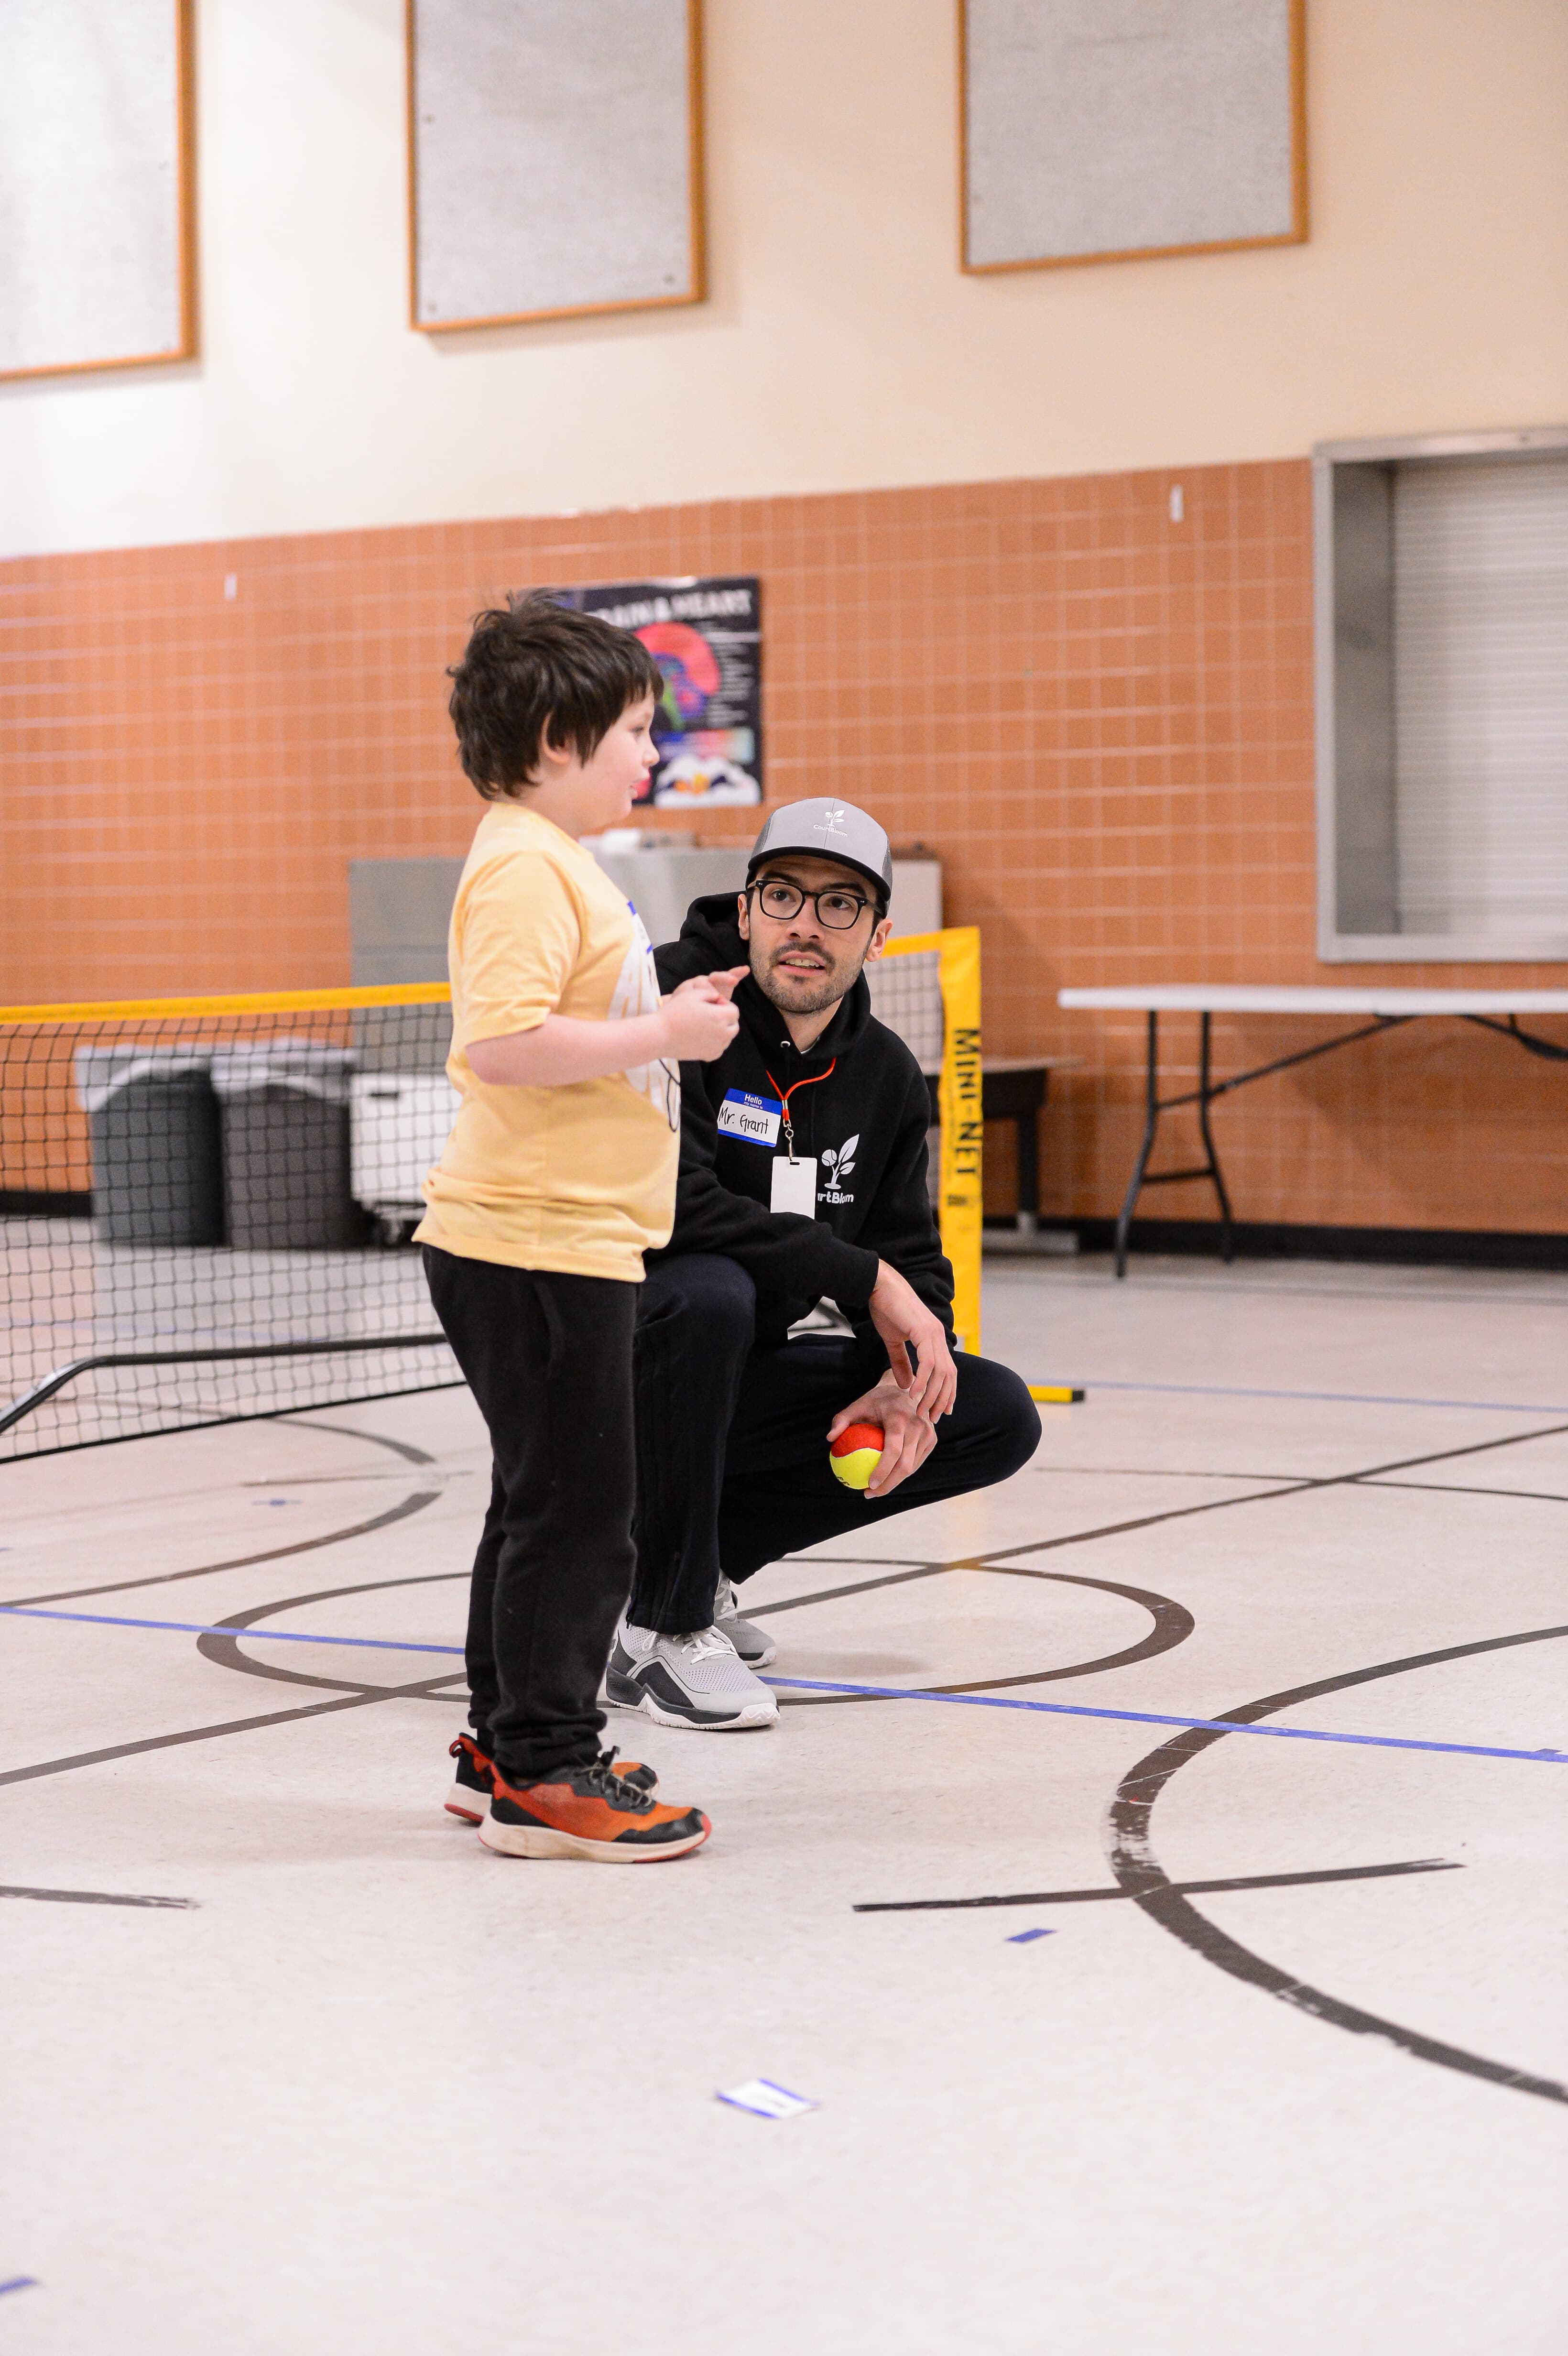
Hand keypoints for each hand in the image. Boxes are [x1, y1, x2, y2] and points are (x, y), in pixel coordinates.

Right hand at [657, 968, 745, 1061]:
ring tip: (704, 1025)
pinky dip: (715, 1043)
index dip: (724, 1004)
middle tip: (709, 1014)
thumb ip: (710, 993)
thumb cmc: (674, 1012)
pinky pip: (719, 1048)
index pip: (734, 1011)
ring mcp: (716, 1047)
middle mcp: (722, 1034)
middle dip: (726, 1018)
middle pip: (734, 1025)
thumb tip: (718, 997)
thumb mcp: (692, 994)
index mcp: (720, 1017)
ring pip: (728, 1037)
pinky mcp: (708, 1056)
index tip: (711, 1003)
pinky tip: (702, 1036)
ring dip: (722, 1030)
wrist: (659, 1035)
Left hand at [828, 1375, 937, 1498]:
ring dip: (894, 1483)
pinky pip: (915, 1463)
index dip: (882, 1471)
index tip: (868, 1485)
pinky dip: (901, 1474)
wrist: (904, 1389)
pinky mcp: (932, 1439)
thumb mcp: (856, 1406)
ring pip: (912, 1467)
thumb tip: (830, 1439)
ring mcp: (928, 1433)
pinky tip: (886, 1480)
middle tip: (869, 1493)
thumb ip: (841, 1420)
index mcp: (899, 1417)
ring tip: (875, 1490)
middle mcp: (917, 1425)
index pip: (893, 1450)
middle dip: (888, 1485)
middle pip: (905, 1465)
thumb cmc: (875, 1401)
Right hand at [867, 1260, 957, 1420]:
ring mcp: (933, 1333)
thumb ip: (901, 1363)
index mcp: (935, 1338)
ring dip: (932, 1394)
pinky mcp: (923, 1331)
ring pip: (940, 1372)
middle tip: (932, 1418)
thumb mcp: (894, 1341)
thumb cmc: (886, 1309)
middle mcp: (939, 1336)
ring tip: (921, 1411)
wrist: (879, 1286)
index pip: (949, 1371)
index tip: (942, 1410)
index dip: (948, 1392)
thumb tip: (906, 1386)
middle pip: (949, 1375)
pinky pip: (927, 1362)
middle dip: (942, 1399)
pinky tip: (913, 1393)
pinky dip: (922, 1380)